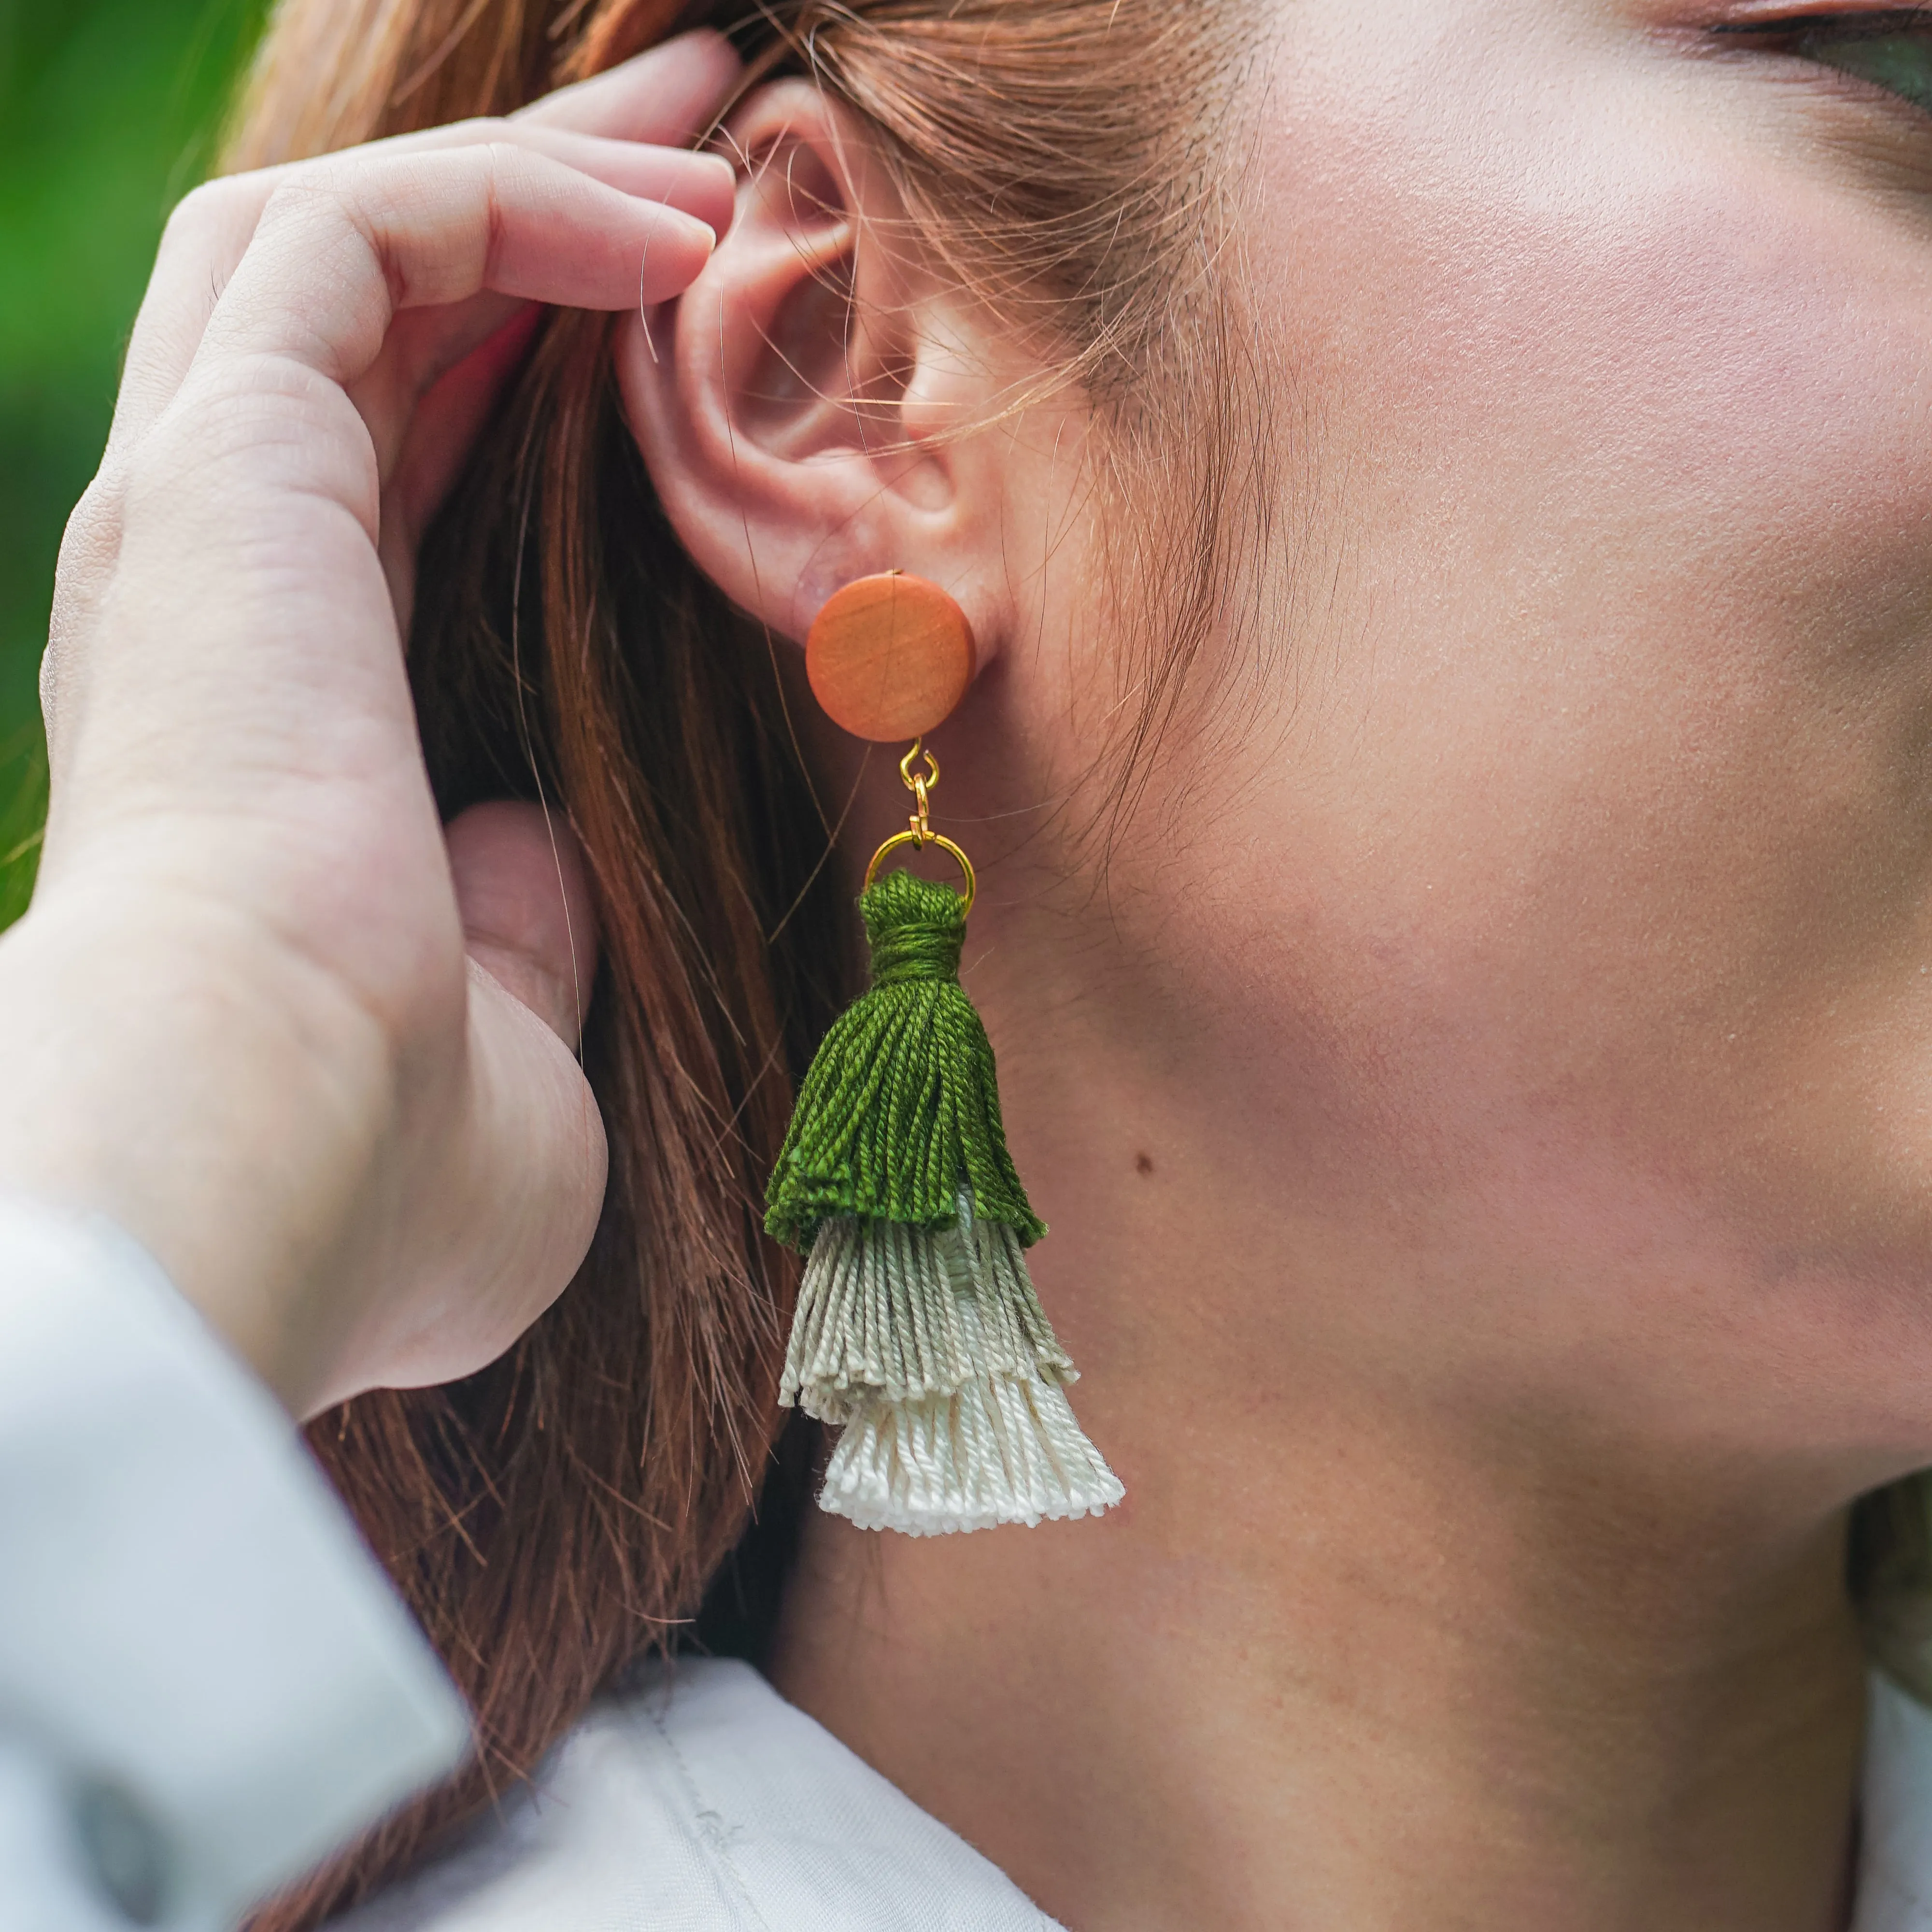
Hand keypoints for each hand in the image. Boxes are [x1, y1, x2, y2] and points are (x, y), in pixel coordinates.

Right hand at [0, 31, 742, 1416]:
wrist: (268, 1170)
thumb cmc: (388, 1172)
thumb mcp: (507, 1051)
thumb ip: (518, 943)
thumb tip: (533, 856)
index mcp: (284, 721)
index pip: (398, 476)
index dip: (531, 371)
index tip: (673, 310)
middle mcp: (223, 595)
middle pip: (374, 325)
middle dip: (538, 215)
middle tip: (700, 141)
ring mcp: (200, 519)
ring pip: (343, 246)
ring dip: (531, 178)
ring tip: (708, 137)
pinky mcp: (218, 469)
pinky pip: (353, 249)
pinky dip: (506, 209)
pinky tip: (670, 228)